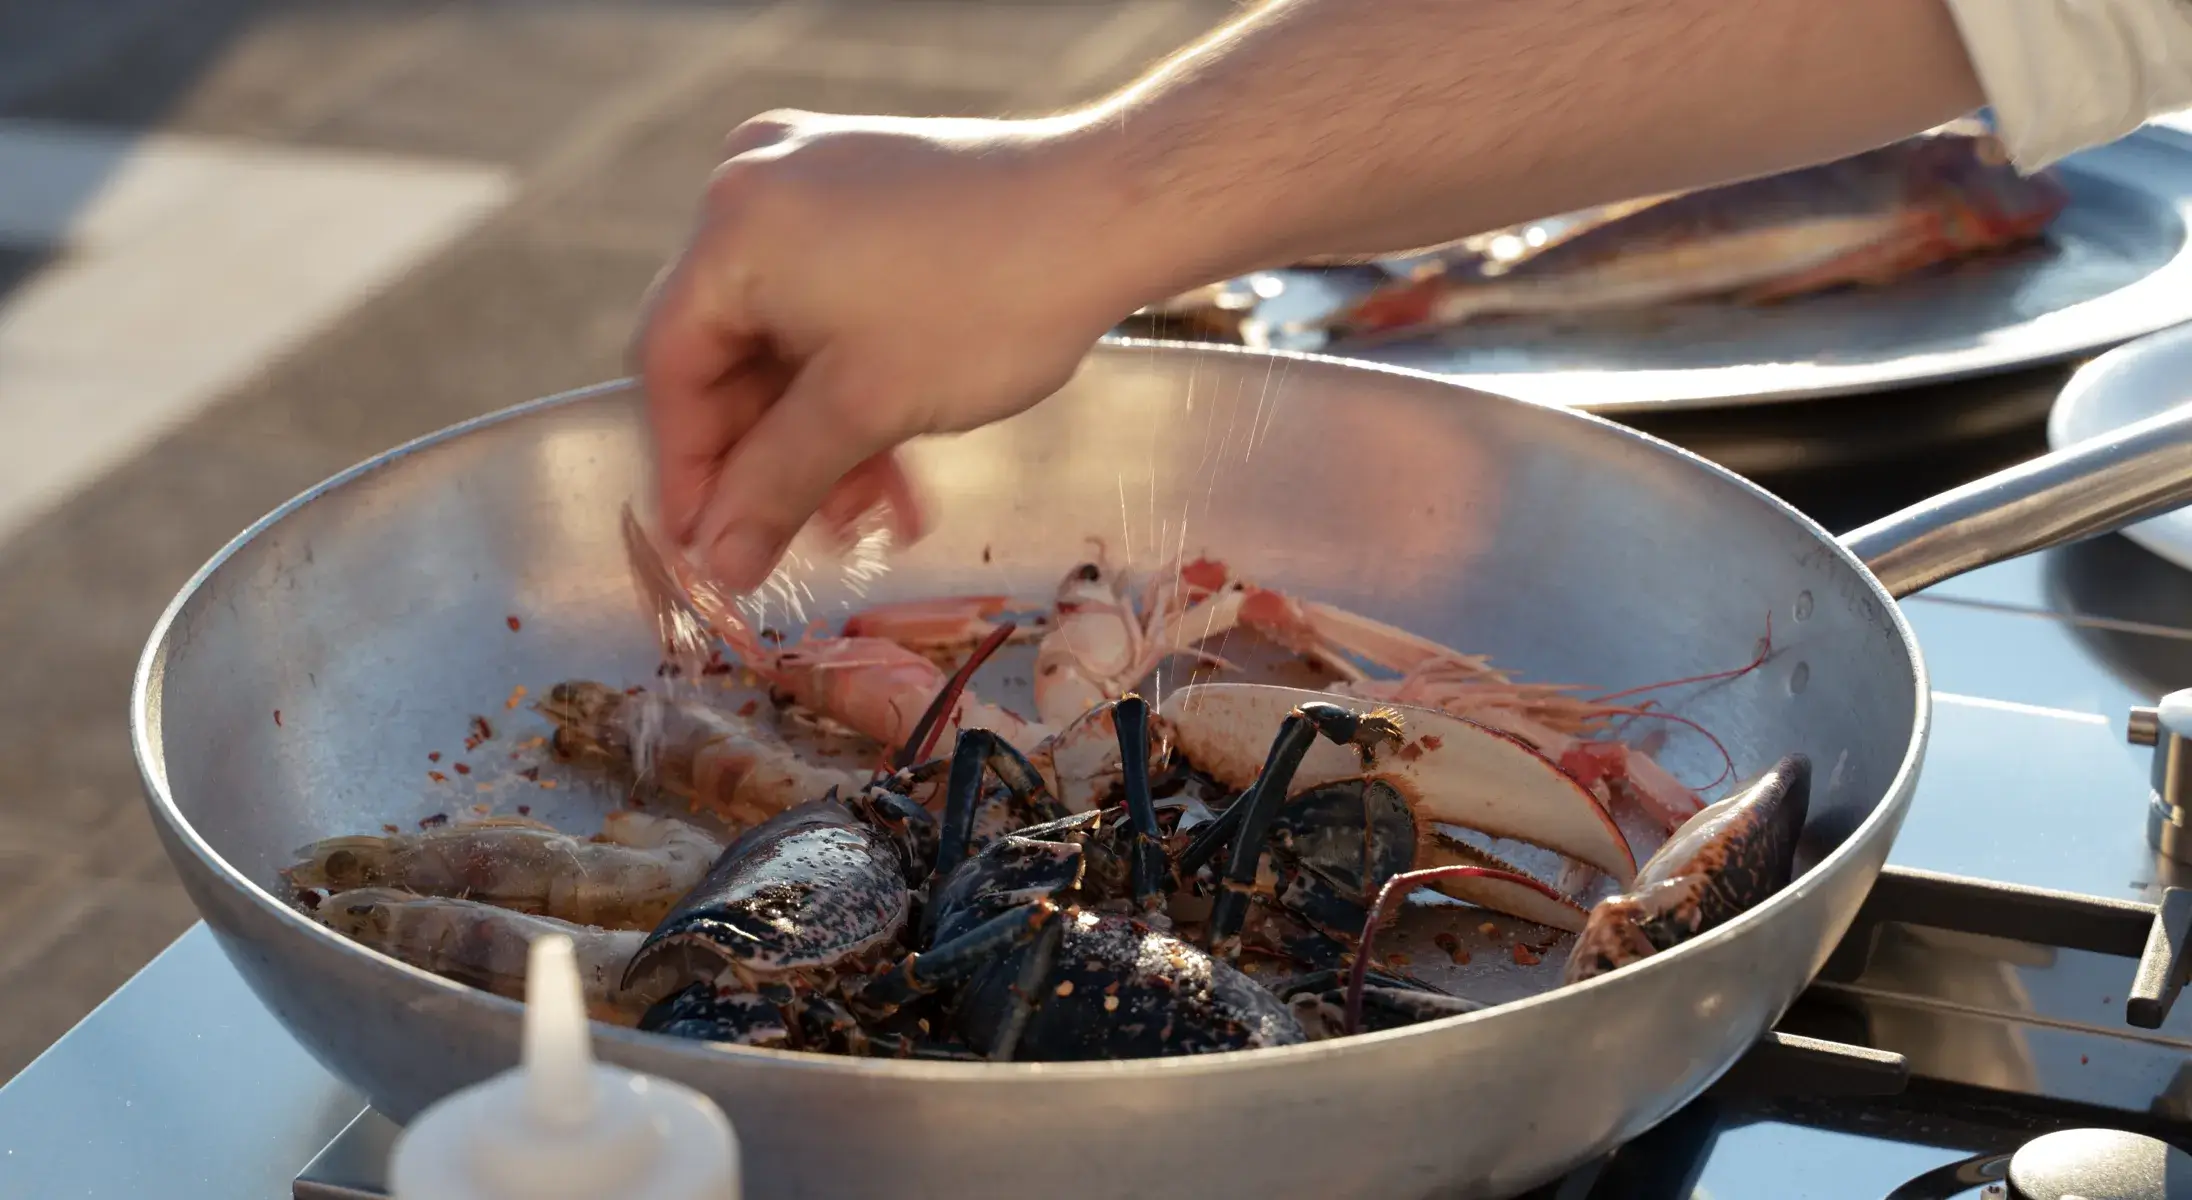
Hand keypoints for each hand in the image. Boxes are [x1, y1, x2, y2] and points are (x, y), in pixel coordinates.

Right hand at [631, 110, 1152, 592]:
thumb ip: (777, 485)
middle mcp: (756, 186)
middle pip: (730, 352)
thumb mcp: (866, 409)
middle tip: (804, 541)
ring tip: (874, 512)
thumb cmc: (986, 304)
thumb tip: (719, 562)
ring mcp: (815, 182)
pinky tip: (897, 457)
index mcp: (733, 227)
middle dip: (774, 456)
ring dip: (823, 432)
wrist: (1110, 213)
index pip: (669, 364)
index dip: (687, 468)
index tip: (711, 549)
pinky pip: (832, 301)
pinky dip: (854, 378)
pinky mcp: (870, 192)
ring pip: (790, 338)